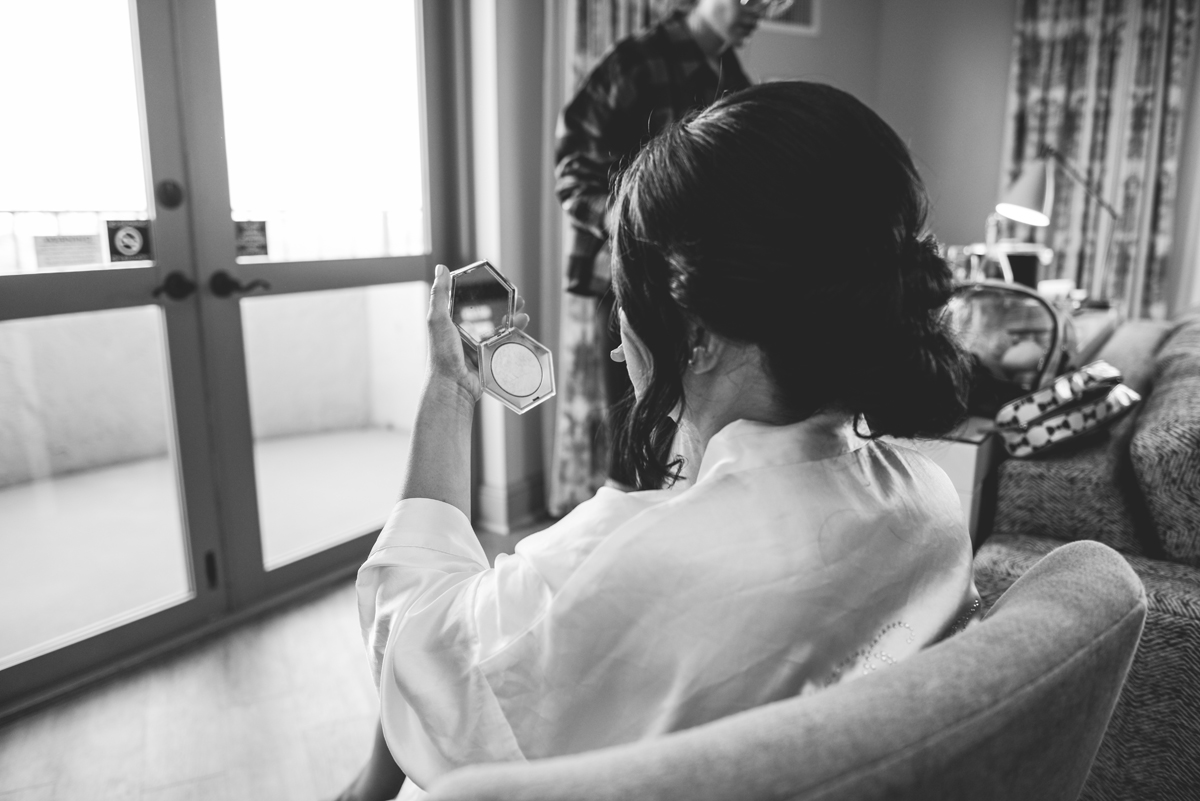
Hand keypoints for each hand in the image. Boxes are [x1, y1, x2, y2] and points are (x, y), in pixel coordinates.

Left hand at [426, 264, 529, 402]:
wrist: (453, 386)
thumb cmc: (441, 353)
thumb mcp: (438, 319)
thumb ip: (439, 294)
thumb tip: (441, 268)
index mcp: (452, 321)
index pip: (470, 300)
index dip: (484, 291)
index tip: (498, 283)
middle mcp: (465, 332)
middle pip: (488, 313)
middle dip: (504, 304)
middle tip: (517, 296)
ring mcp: (478, 345)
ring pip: (499, 327)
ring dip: (512, 318)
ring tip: (523, 311)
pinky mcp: (489, 357)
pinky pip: (504, 343)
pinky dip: (514, 334)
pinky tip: (522, 327)